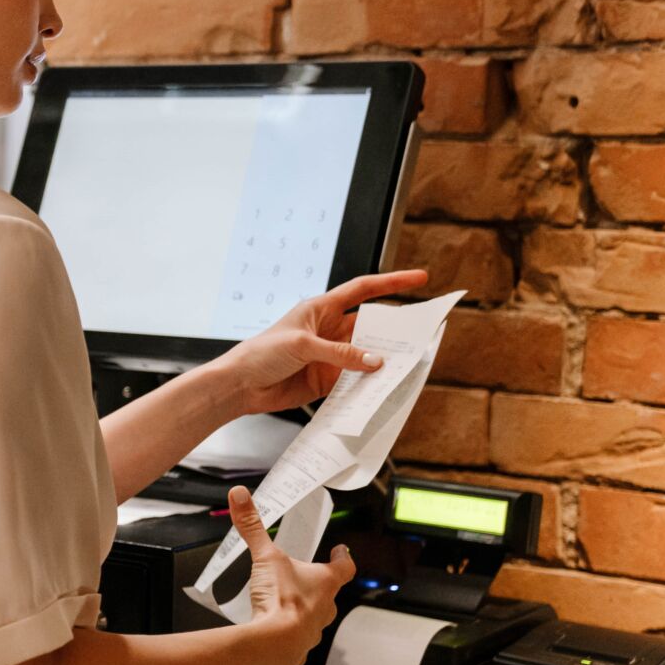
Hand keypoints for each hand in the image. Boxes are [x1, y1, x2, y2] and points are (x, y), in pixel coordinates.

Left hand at [214, 269, 430, 415]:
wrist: (239, 386)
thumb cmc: (261, 354)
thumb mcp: (302, 346)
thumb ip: (340, 354)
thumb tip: (375, 362)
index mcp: (321, 309)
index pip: (363, 290)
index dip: (392, 282)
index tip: (420, 278)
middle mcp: (329, 330)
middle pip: (371, 325)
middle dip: (396, 328)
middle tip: (424, 332)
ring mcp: (330, 355)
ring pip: (367, 354)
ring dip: (386, 358)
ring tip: (412, 361)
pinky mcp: (327, 379)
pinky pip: (356, 379)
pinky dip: (371, 383)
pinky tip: (386, 386)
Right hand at [227, 486, 351, 664]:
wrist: (276, 645)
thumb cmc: (282, 602)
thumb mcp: (265, 558)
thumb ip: (253, 528)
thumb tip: (241, 497)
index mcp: (325, 582)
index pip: (344, 567)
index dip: (342, 558)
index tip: (341, 551)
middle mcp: (325, 606)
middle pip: (329, 592)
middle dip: (318, 585)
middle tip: (305, 577)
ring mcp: (314, 629)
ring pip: (314, 616)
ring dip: (304, 610)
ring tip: (284, 604)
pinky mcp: (298, 648)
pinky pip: (297, 638)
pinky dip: (287, 632)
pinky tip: (272, 628)